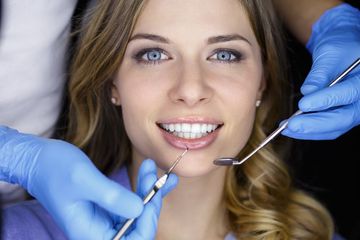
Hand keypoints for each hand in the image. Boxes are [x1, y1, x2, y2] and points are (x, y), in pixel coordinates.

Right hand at [0, 126, 176, 238]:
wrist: (38, 158)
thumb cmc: (54, 168)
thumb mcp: (84, 179)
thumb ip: (111, 197)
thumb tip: (140, 210)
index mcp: (89, 234)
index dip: (147, 222)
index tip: (152, 196)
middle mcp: (98, 231)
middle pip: (137, 227)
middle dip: (150, 201)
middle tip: (154, 175)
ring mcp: (103, 219)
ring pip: (136, 213)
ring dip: (148, 192)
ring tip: (151, 169)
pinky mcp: (106, 206)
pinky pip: (130, 202)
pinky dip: (142, 188)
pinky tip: (150, 174)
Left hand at [282, 4, 359, 139]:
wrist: (343, 51)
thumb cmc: (339, 47)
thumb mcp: (329, 53)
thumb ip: (319, 73)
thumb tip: (307, 92)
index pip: (349, 93)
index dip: (326, 101)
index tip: (303, 104)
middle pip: (343, 118)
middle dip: (315, 124)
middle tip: (291, 125)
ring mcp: (355, 110)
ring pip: (335, 128)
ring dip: (309, 131)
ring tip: (286, 128)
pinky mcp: (344, 116)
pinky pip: (329, 129)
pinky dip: (310, 131)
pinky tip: (291, 128)